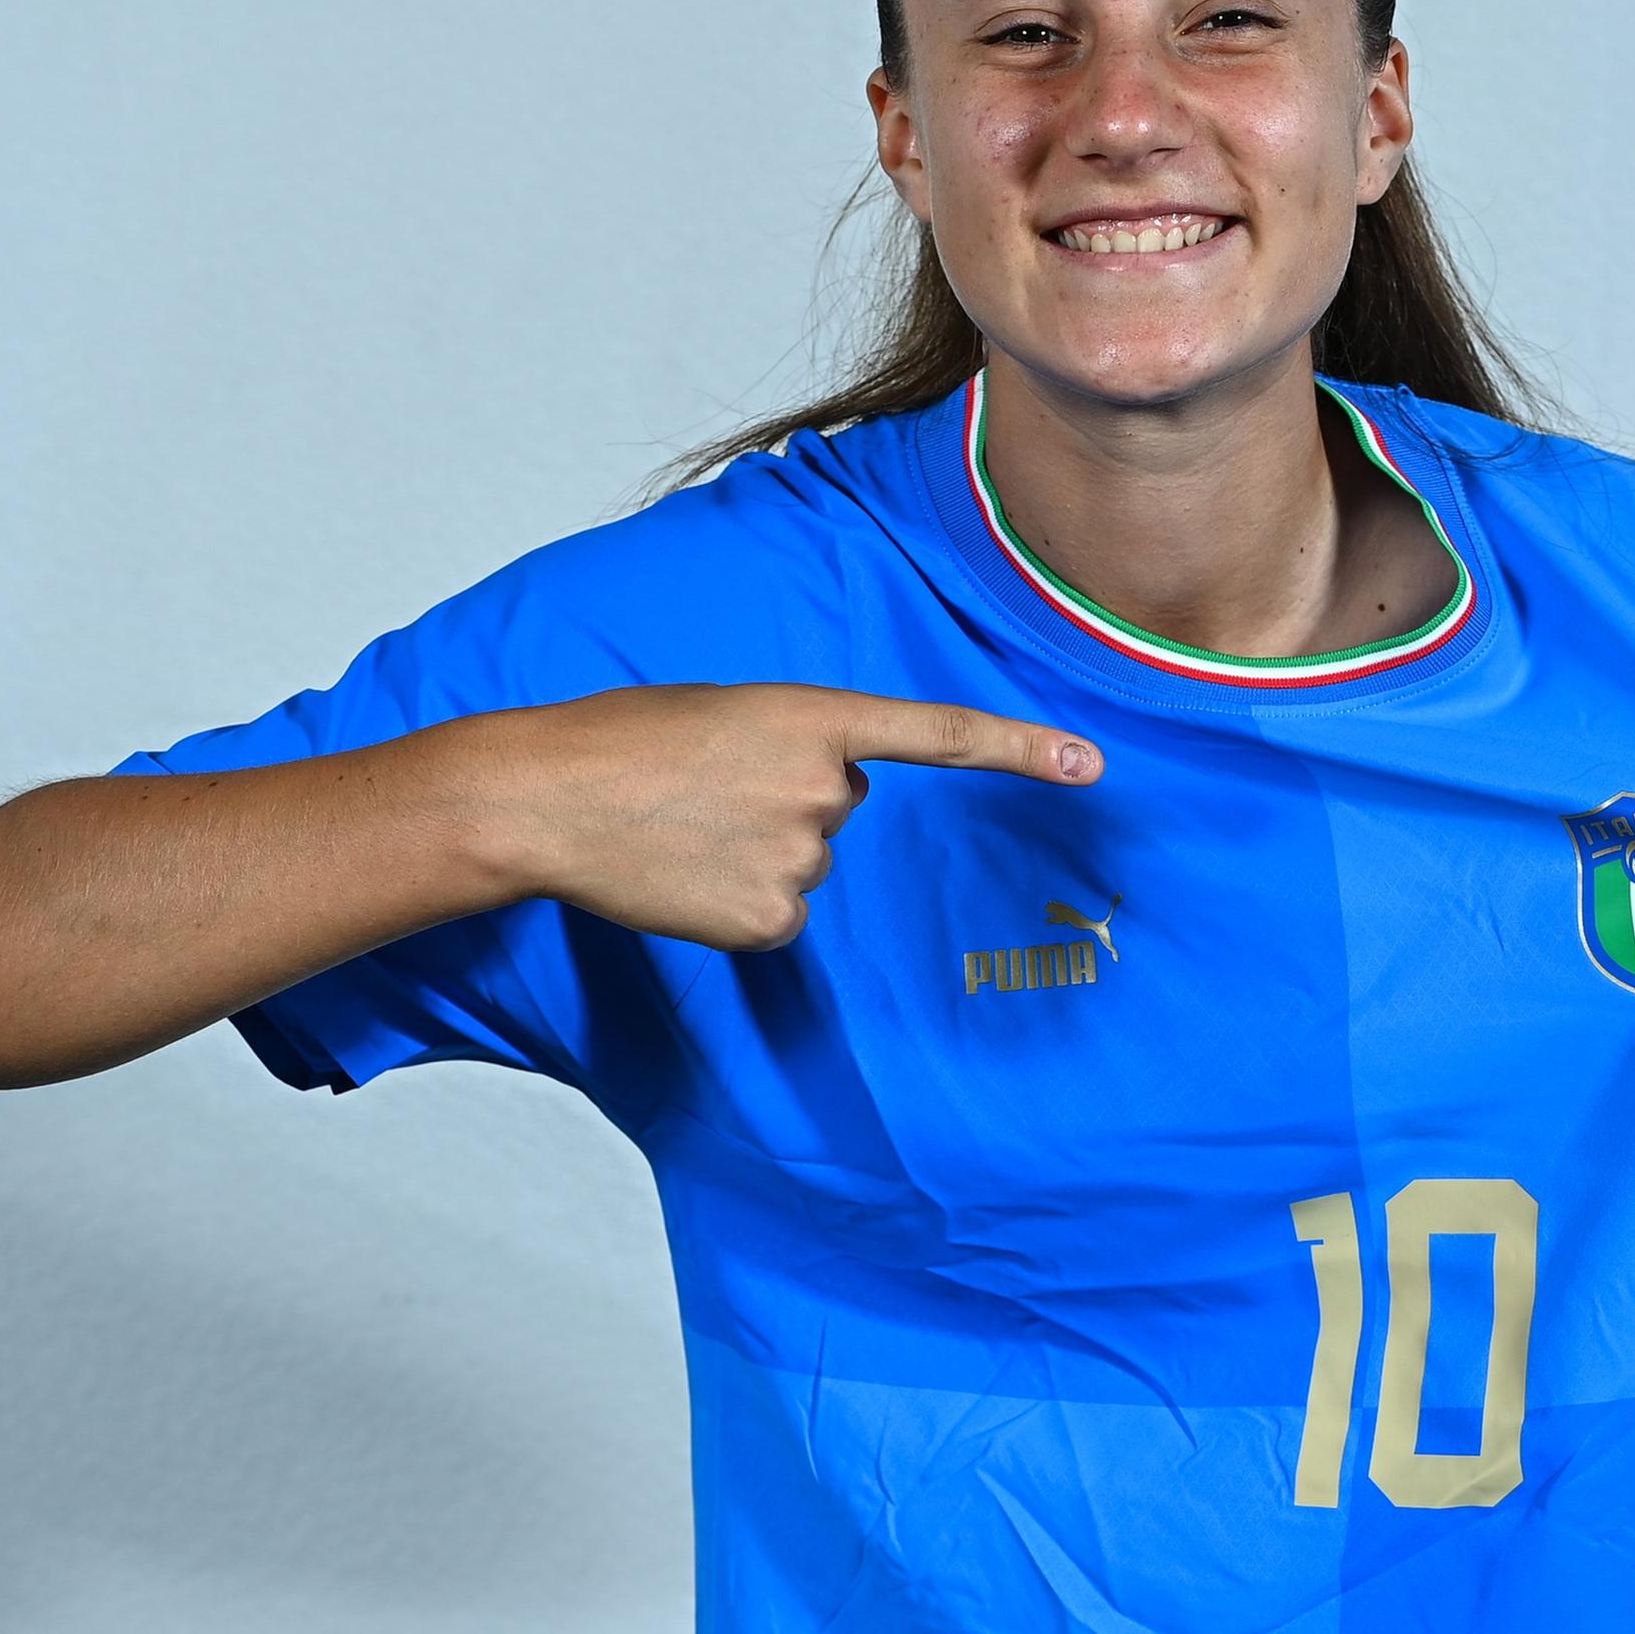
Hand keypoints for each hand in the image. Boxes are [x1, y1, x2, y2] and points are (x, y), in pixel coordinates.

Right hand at [478, 683, 1099, 952]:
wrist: (544, 797)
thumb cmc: (622, 741)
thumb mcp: (725, 713)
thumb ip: (791, 746)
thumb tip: (819, 807)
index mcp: (813, 715)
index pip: (938, 735)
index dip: (1020, 749)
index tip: (1091, 765)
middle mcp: (824, 788)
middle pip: (839, 804)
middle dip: (783, 797)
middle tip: (703, 785)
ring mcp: (800, 858)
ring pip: (805, 862)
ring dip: (753, 850)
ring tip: (681, 826)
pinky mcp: (770, 920)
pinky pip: (777, 915)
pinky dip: (735, 902)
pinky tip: (683, 876)